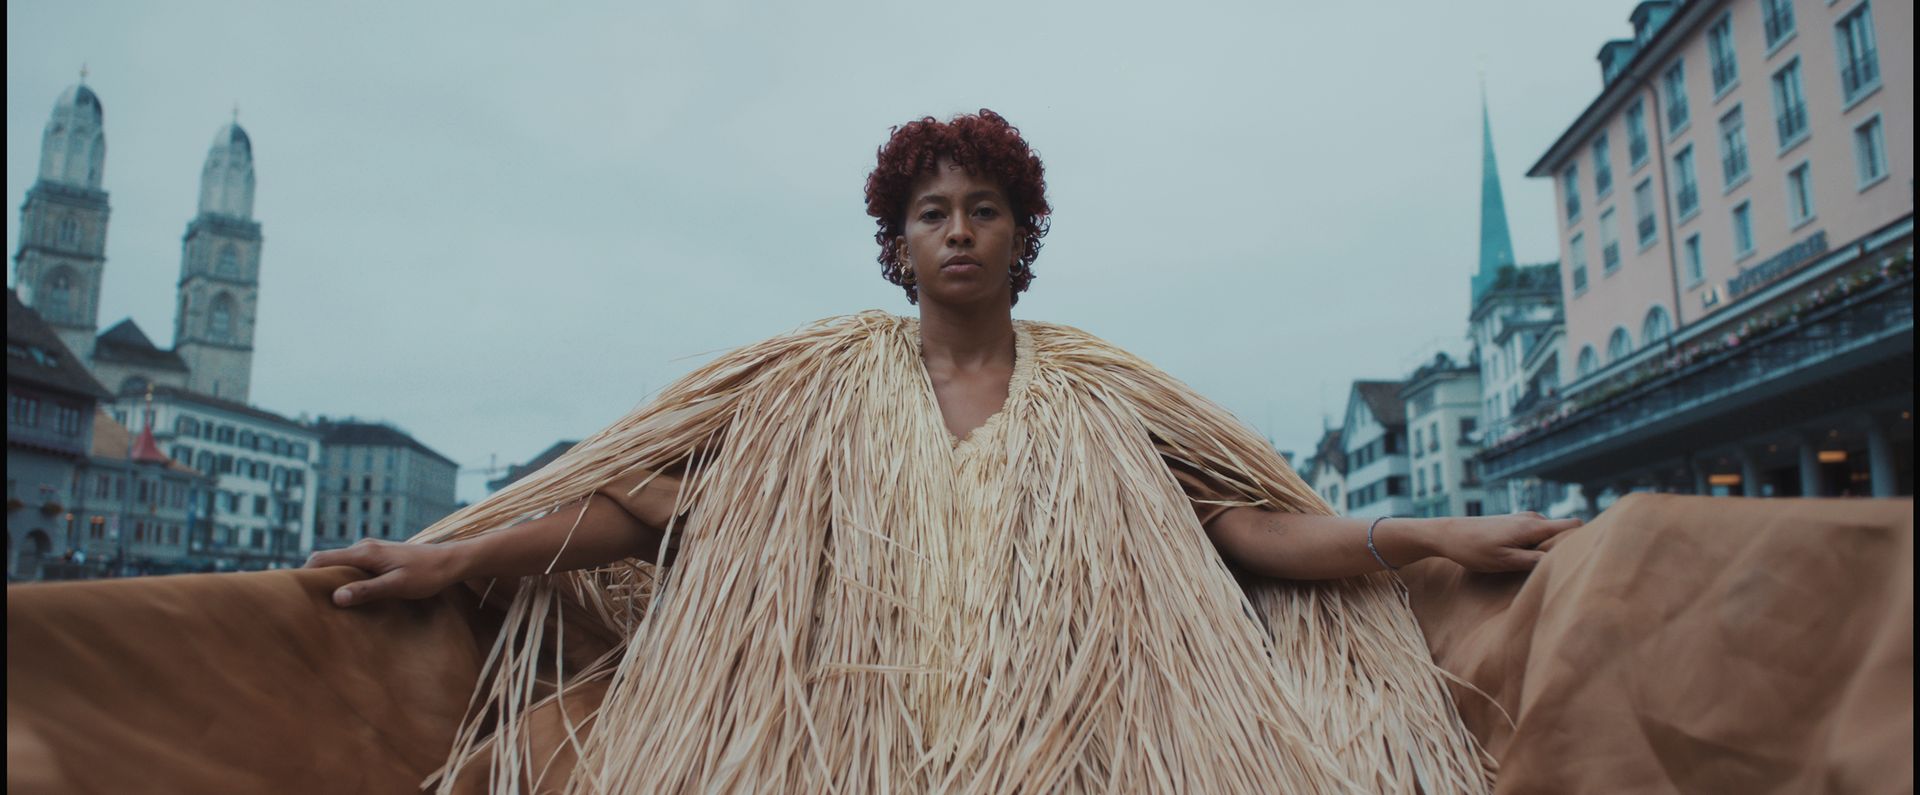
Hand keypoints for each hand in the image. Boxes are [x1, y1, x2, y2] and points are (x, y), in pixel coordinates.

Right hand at [304, 538, 466, 606]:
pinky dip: (343, 578)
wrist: (452, 561)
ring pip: (339, 564)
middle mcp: (364, 547)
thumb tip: (336, 597)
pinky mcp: (379, 557)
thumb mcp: (398, 586)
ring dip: (329, 579)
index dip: (302, 573)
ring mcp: (371, 551)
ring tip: (320, 602)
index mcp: (364, 552)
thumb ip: (368, 591)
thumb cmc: (428, 575)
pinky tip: (345, 595)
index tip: (289, 591)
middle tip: (300, 602)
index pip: (321, 559)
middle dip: (312, 578)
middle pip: (326, 560)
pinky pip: (352, 566)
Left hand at [1432, 512, 1583, 572]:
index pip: (1574, 525)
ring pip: (1551, 535)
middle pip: (1565, 532)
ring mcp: (1525, 520)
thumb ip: (1535, 561)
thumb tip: (1562, 561)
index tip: (1589, 555)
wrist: (1448, 534)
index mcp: (1534, 526)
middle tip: (1564, 571)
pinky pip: (1539, 535)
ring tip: (1543, 569)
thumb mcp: (1505, 562)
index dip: (1585, 538)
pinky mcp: (1516, 525)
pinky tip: (1529, 561)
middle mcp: (1533, 519)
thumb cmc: (1474, 550)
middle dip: (1567, 549)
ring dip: (1550, 550)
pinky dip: (1539, 548)